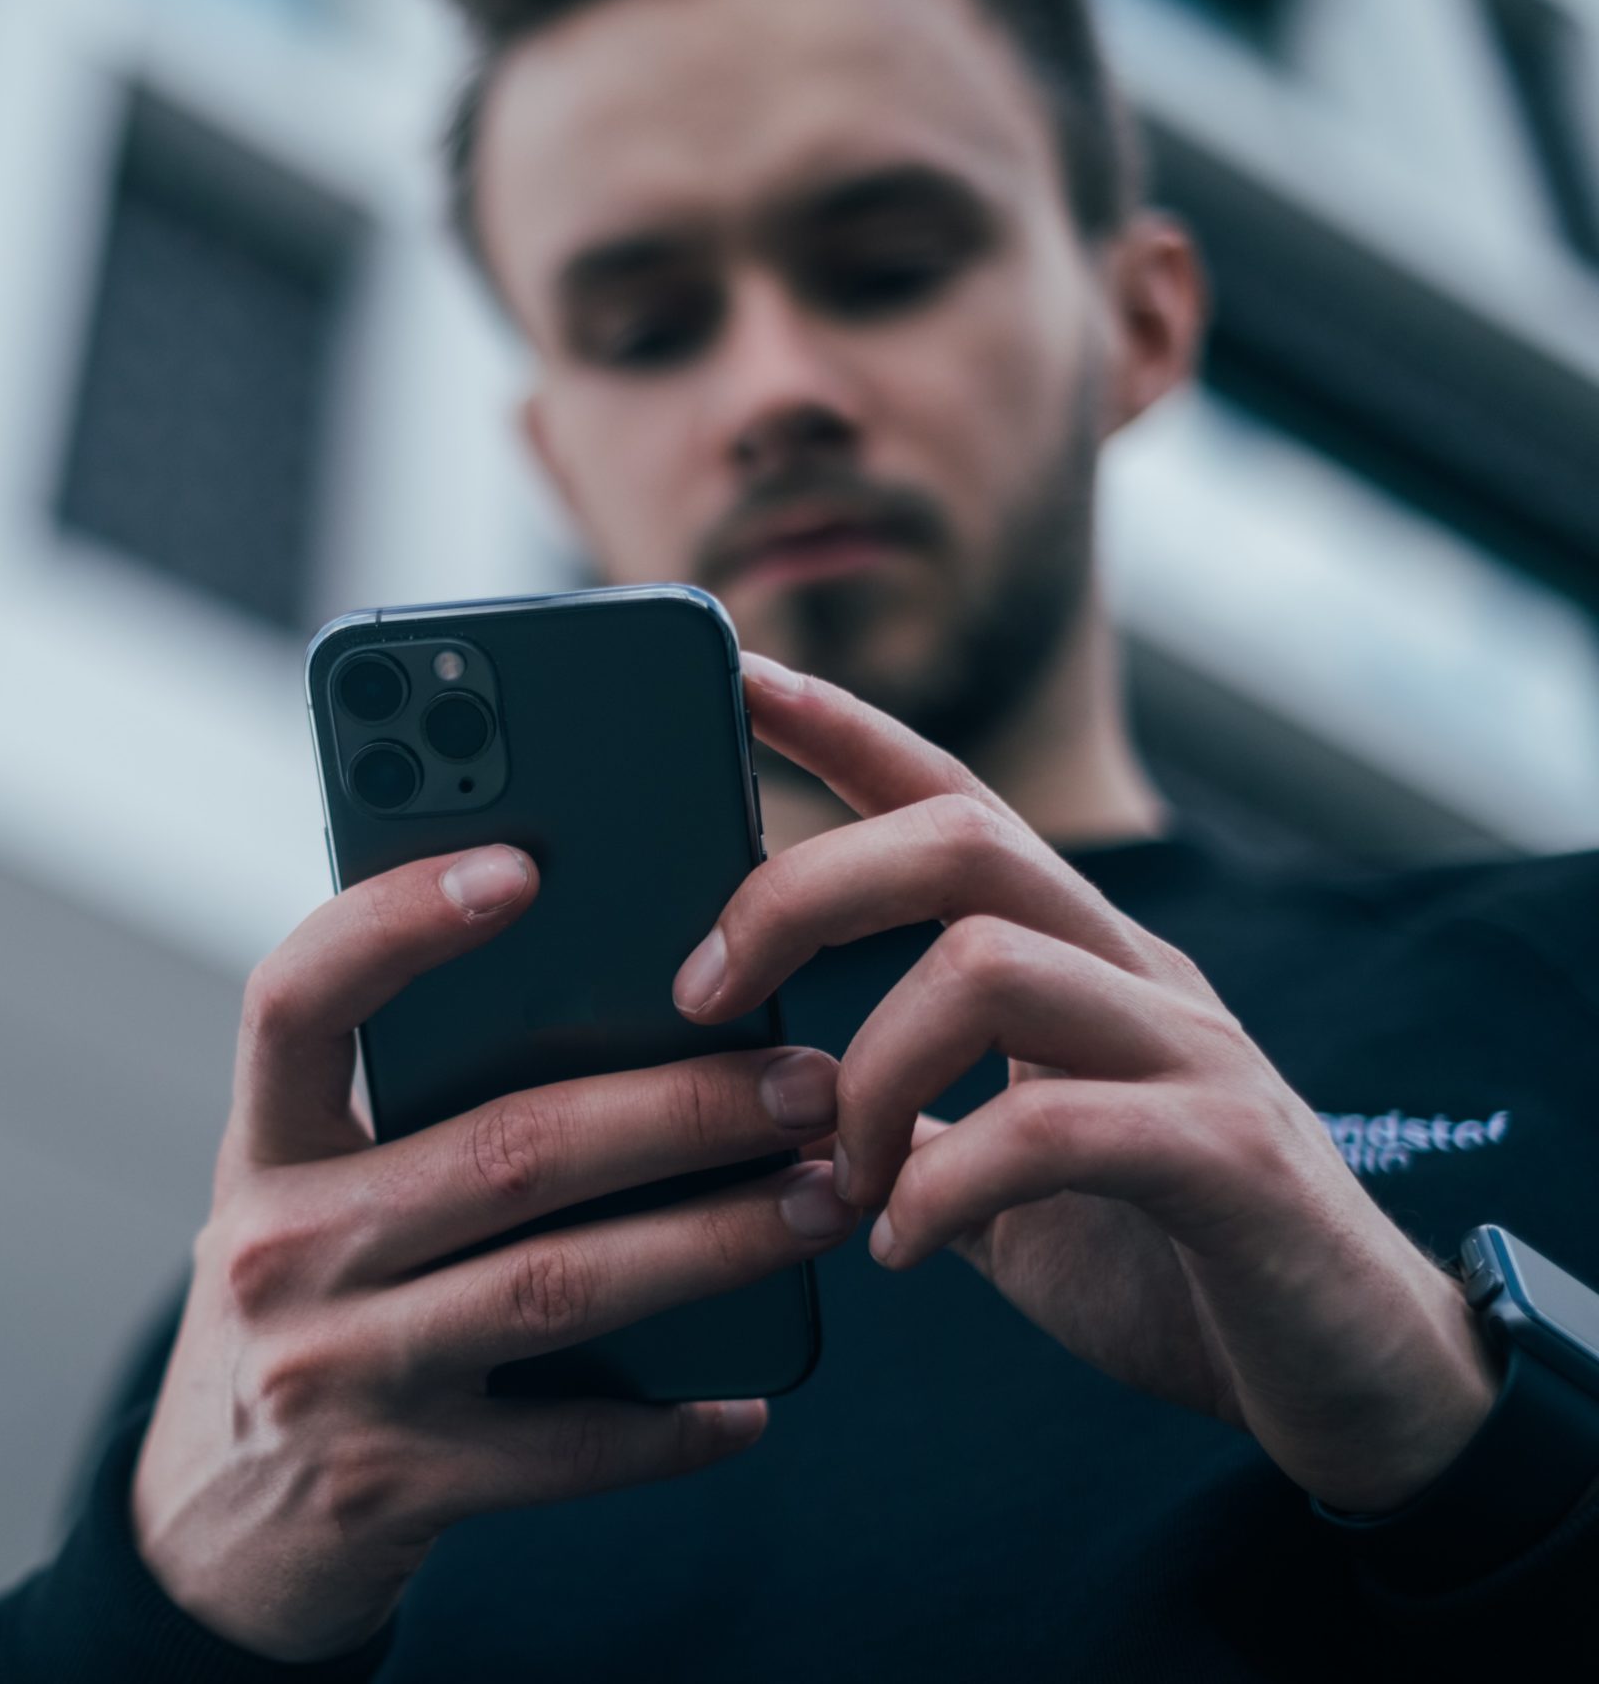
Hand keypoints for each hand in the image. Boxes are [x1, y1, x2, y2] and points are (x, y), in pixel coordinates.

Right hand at [133, 846, 857, 1661]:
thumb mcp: (307, 1200)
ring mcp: (334, 1374)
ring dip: (713, 1239)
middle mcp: (282, 1251)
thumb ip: (404, 1116)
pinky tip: (751, 1396)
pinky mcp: (395, 1487)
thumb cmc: (303, 1314)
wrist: (209, 1538)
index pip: (296, 998)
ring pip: (560, 1285)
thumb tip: (623, 1011)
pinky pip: (568, 1451)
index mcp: (261, 1149)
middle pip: (504, 1147)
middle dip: (679, 1105)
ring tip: (821, 1198)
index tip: (521, 864)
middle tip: (806, 1079)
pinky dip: (672, 1424)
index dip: (396, 922)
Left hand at [675, 655, 1497, 1513]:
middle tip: (699, 993)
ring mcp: (1193, 1056)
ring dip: (867, 1076)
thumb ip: (918, 1128)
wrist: (1365, 1389)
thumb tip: (784, 1108)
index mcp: (1079, 964)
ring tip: (836, 1179)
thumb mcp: (1009, 1185)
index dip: (845, 730)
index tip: (737, 675)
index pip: (952, 802)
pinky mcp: (1232, 1160)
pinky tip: (902, 1249)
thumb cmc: (1174, 1272)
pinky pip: (1054, 1127)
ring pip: (990, 964)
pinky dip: (944, 1188)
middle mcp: (1138, 977)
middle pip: (958, 840)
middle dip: (800, 893)